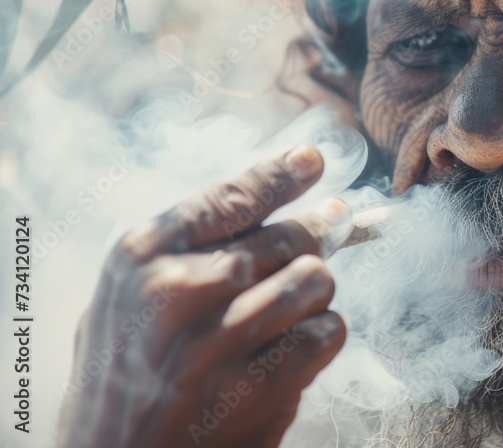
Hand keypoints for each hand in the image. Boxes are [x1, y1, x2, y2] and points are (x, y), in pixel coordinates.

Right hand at [58, 145, 350, 447]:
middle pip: (286, 237)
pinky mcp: (257, 386)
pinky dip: (322, 336)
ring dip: (315, 290)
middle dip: (317, 231)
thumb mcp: (125, 300)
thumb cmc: (124, 378)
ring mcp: (220, 340)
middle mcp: (179, 290)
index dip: (281, 175)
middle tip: (335, 222)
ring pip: (315, 279)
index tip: (313, 160)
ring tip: (295, 304)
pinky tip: (294, 349)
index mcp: (141, 257)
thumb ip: (184, 252)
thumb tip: (268, 202)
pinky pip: (326, 332)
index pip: (230, 198)